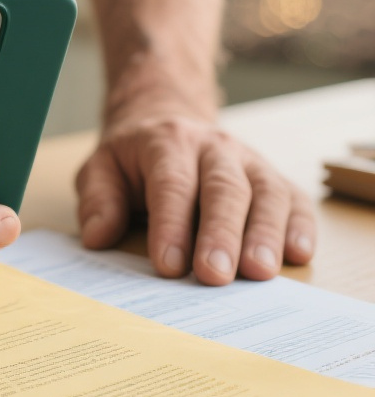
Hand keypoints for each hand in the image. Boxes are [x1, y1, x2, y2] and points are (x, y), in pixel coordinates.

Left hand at [75, 113, 315, 284]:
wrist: (166, 121)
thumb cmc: (133, 159)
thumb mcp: (100, 169)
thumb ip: (98, 201)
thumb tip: (97, 237)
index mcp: (167, 143)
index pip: (172, 184)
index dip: (170, 225)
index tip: (168, 266)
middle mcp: (214, 148)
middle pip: (224, 188)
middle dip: (221, 234)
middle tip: (216, 275)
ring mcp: (248, 161)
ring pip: (266, 192)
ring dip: (265, 234)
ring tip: (259, 272)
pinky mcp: (272, 178)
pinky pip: (293, 198)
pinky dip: (300, 226)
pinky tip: (298, 254)